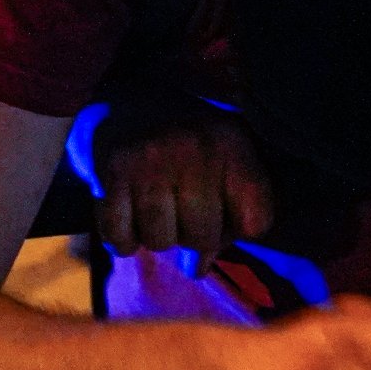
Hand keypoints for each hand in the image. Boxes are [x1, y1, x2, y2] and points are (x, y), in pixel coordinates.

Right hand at [94, 117, 273, 256]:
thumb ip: (229, 215)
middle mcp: (197, 146)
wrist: (127, 102)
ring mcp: (154, 158)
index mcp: (234, 144)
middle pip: (204, 237)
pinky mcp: (115, 169)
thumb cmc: (187, 146)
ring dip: (156, 236)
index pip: (255, 224)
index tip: (223, 213)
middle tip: (180, 209)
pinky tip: (128, 216)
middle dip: (191, 236)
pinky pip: (121, 237)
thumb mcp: (225, 163)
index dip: (238, 231)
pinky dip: (123, 239)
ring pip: (161, 241)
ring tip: (156, 208)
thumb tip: (198, 267)